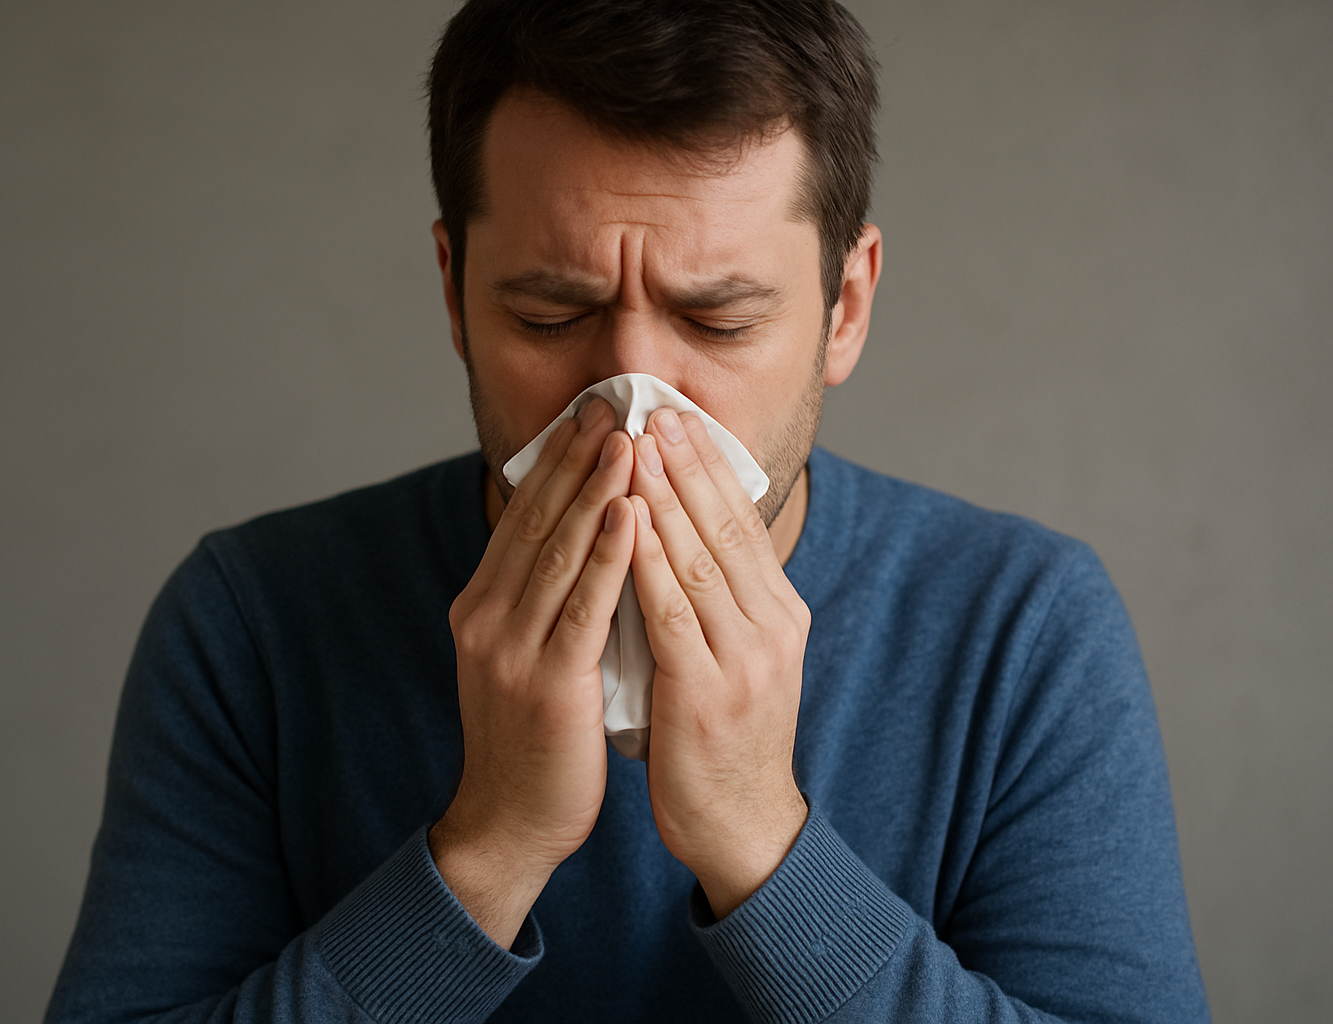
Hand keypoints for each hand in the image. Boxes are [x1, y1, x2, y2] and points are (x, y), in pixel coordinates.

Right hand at [431, 398, 637, 945]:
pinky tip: (632, 514)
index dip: (556, 462)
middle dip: (575, 458)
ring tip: (628, 439)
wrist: (510, 820)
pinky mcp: (546, 683)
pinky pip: (582, 607)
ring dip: (596, 491)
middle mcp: (487, 617)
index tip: (589, 415)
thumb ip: (542, 599)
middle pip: (536, 521)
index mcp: (482, 605)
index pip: (522, 517)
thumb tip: (581, 539)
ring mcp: (510, 649)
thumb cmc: (533, 737)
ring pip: (560, 553)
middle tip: (610, 403)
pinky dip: (609, 556)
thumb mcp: (523, 654)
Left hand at [629, 408, 810, 918]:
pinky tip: (624, 522)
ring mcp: (744, 658)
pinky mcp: (709, 691)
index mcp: (778, 612)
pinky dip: (647, 561)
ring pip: (699, 558)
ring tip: (633, 445)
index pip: (741, 522)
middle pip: (725, 526)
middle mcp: (771, 626)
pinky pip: (673, 612)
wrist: (742, 824)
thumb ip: (715, 599)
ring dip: (663, 496)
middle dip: (686, 463)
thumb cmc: (721, 737)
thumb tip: (678, 536)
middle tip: (654, 408)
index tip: (676, 417)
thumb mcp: (732, 656)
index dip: (708, 466)